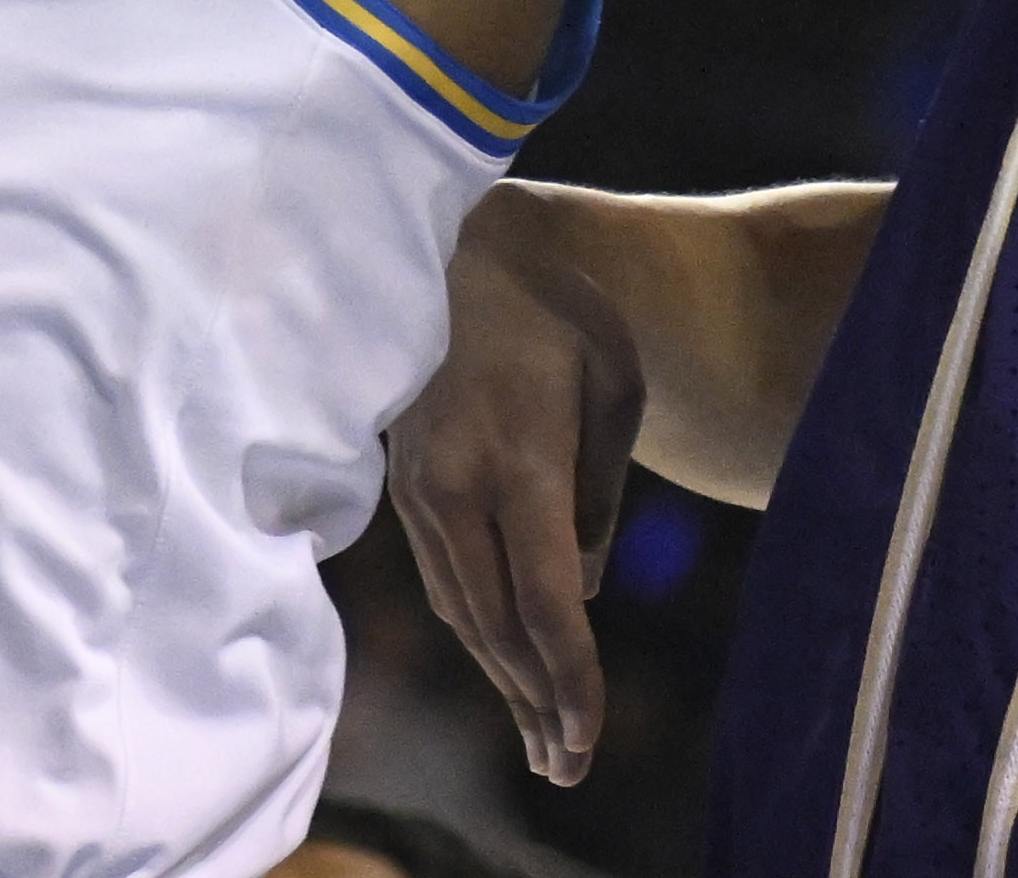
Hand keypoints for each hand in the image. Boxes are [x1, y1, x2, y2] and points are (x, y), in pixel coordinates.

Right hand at [382, 188, 642, 785]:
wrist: (458, 245)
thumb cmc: (558, 310)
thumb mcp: (614, 389)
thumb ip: (600, 496)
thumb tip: (577, 592)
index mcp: (517, 458)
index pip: (544, 601)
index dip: (569, 680)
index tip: (587, 742)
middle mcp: (456, 485)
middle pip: (496, 626)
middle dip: (537, 706)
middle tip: (568, 771)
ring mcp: (419, 486)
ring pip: (462, 611)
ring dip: (502, 681)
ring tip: (541, 741)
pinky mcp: (403, 482)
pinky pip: (444, 577)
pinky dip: (475, 631)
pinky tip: (503, 662)